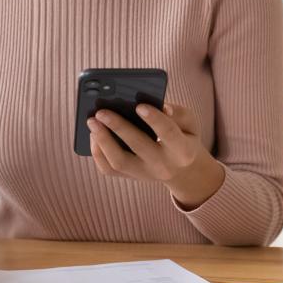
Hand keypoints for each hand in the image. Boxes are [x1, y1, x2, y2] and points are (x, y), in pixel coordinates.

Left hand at [87, 101, 224, 207]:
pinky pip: (108, 169)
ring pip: (119, 162)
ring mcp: (144, 174)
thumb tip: (162, 106)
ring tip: (91, 121)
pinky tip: (92, 134)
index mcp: (182, 150)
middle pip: (138, 146)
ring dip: (102, 141)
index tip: (139, 105)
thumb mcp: (190, 124)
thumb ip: (179, 113)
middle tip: (101, 111)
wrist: (182, 171)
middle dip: (119, 127)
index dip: (154, 119)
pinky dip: (97, 152)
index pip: (168, 133)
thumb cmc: (183, 138)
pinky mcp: (130, 177)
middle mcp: (162, 165)